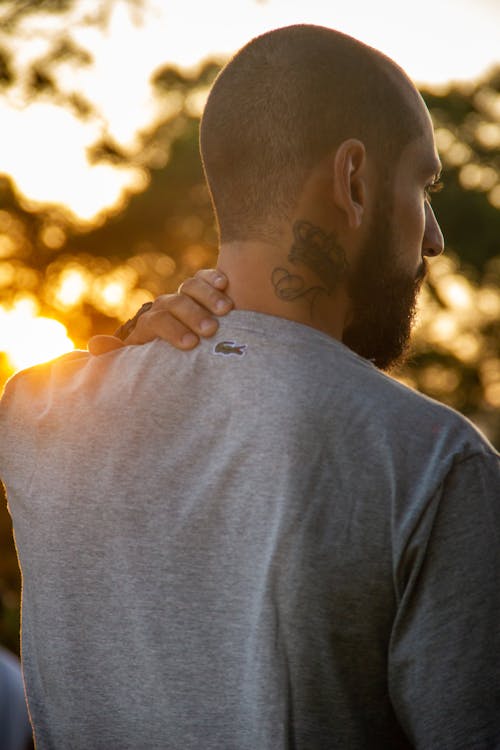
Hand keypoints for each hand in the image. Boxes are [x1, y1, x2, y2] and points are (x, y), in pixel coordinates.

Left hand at [88, 269, 232, 355]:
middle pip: (176, 303)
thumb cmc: (166, 365)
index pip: (156, 321)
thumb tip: (94, 344)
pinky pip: (205, 277)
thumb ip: (119, 354)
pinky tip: (225, 284)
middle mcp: (167, 306)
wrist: (190, 354)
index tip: (190, 345)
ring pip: (190, 286)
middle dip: (193, 315)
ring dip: (208, 296)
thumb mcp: (142, 363)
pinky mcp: (205, 289)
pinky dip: (214, 277)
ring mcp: (185, 296)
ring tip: (226, 311)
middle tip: (210, 330)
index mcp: (151, 324)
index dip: (172, 330)